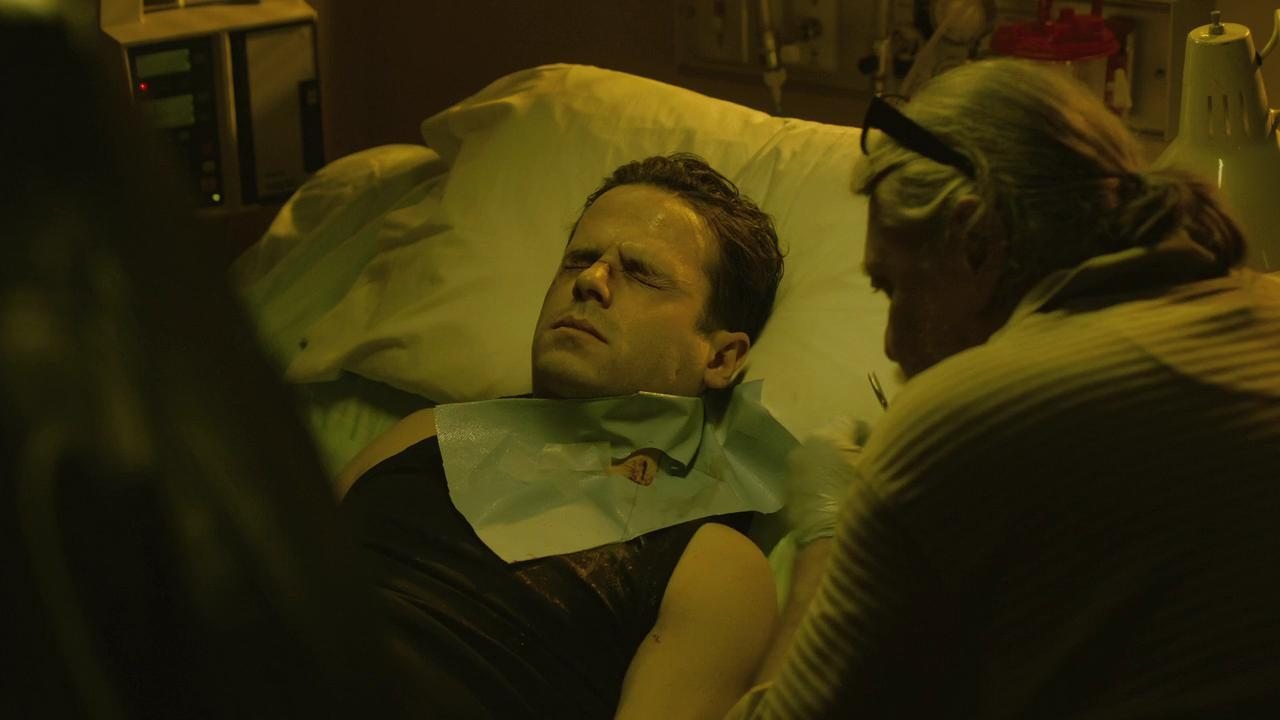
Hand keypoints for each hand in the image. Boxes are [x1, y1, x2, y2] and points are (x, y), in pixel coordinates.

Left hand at [784, 416, 869, 545]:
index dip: (870, 435)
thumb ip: (879, 449)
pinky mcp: (789, 494)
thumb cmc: (861, 501)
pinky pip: (809, 480)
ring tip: (850, 486)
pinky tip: (835, 501)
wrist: (831, 543)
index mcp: (828, 435)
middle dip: (849, 451)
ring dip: (832, 467)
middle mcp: (805, 447)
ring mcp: (794, 471)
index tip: (880, 452)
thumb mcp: (878, 470)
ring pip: (819, 460)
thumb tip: (879, 444)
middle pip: (833, 440)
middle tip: (867, 470)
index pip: (853, 423)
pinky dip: (821, 484)